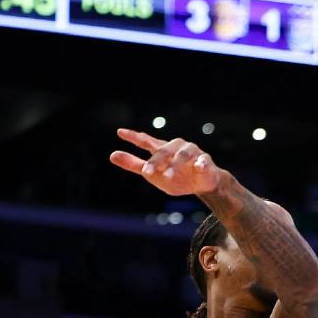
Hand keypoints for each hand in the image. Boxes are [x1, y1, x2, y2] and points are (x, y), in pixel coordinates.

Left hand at [111, 129, 227, 195]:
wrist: (203, 185)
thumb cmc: (176, 178)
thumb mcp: (153, 174)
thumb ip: (134, 165)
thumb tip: (112, 155)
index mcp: (162, 149)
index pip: (146, 141)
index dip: (134, 137)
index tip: (120, 132)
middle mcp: (176, 147)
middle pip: (163, 150)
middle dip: (155, 161)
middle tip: (147, 172)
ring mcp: (192, 153)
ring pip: (182, 155)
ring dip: (175, 165)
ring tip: (167, 176)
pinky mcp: (206, 161)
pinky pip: (203, 161)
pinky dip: (200, 164)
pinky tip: (197, 167)